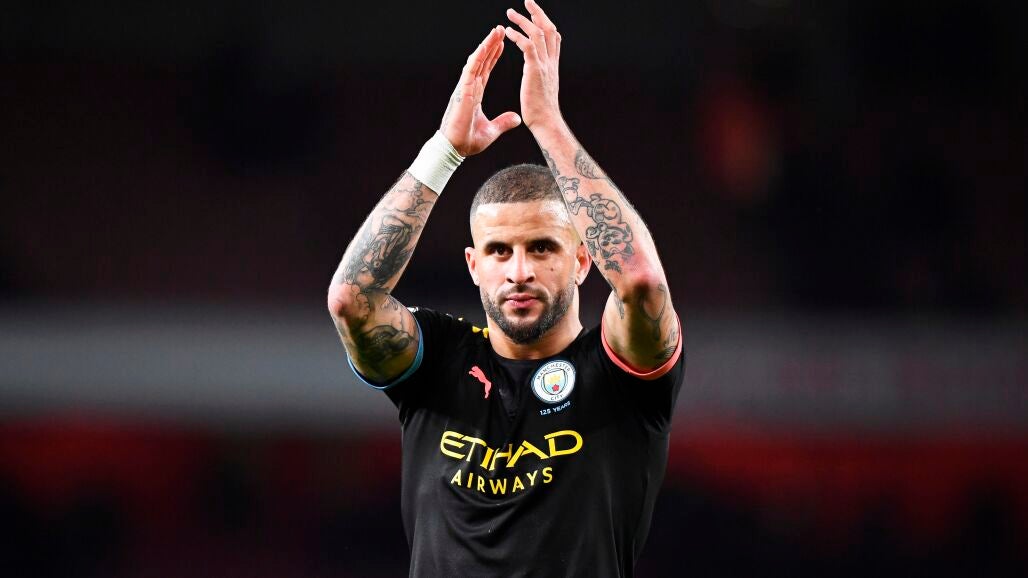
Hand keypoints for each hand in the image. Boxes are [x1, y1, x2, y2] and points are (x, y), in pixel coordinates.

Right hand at [440, 26, 521, 156]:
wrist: (455, 148)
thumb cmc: (467, 141)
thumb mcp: (491, 130)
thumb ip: (503, 122)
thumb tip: (516, 118)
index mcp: (474, 94)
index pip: (485, 71)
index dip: (493, 57)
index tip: (502, 44)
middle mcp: (469, 88)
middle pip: (481, 61)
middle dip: (491, 45)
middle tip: (500, 30)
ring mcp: (465, 88)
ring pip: (476, 61)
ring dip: (486, 46)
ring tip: (495, 32)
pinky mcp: (462, 91)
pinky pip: (471, 70)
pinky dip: (478, 57)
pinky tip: (485, 46)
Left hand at [504, 0, 562, 131]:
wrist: (546, 124)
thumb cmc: (542, 115)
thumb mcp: (544, 92)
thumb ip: (541, 82)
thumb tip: (538, 83)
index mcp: (552, 67)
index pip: (553, 38)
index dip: (545, 24)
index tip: (536, 15)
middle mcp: (551, 62)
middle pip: (549, 29)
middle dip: (538, 13)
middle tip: (528, 1)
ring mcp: (544, 65)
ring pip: (538, 34)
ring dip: (524, 20)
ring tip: (510, 13)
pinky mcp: (535, 70)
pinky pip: (527, 46)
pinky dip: (518, 36)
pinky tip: (508, 32)